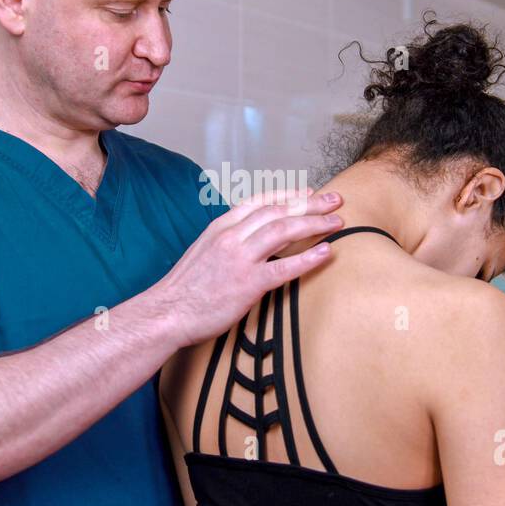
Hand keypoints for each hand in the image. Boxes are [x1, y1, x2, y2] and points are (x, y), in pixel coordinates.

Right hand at [150, 187, 343, 347]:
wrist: (167, 312)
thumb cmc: (184, 289)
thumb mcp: (203, 252)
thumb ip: (227, 242)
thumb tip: (248, 240)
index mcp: (220, 227)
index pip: (260, 201)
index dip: (288, 194)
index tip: (308, 193)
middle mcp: (231, 237)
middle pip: (278, 211)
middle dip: (310, 204)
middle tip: (335, 200)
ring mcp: (240, 259)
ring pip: (284, 231)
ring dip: (315, 224)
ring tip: (337, 222)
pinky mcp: (248, 284)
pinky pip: (284, 267)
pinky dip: (309, 258)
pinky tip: (327, 253)